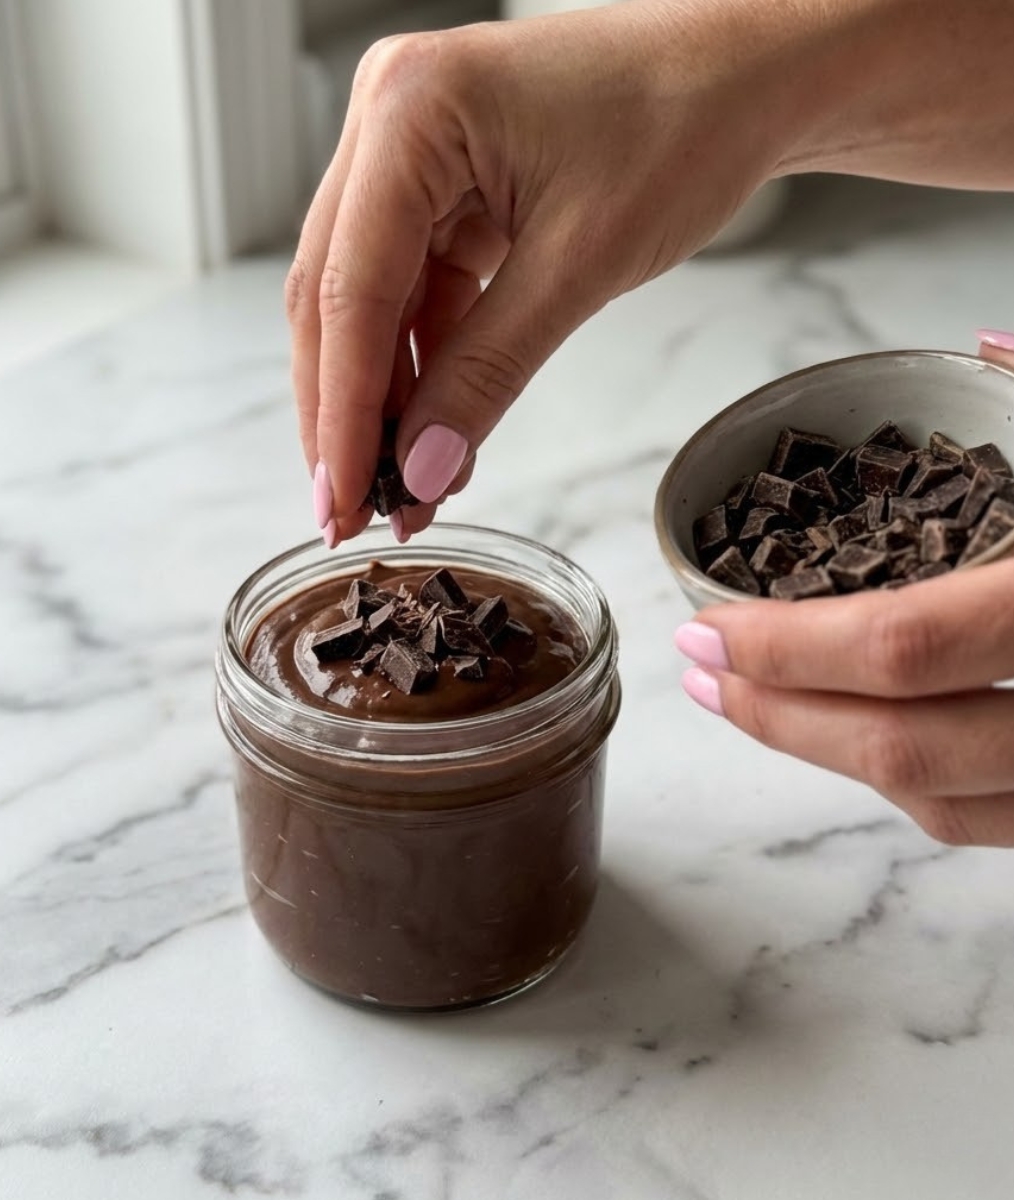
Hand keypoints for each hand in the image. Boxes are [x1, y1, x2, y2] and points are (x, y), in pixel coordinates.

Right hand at [287, 5, 795, 544]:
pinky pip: (413, 294)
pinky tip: (431, 434)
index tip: (345, 501)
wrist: (748, 74)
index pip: (351, 289)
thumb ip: (488, 372)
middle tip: (351, 512)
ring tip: (399, 488)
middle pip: (336, 298)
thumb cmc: (685, 123)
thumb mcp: (581, 263)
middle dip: (344, 414)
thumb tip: (422, 472)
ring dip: (382, 400)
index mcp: (410, 111)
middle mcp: (389, 120)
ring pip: (368, 304)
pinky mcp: (442, 189)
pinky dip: (424, 367)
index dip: (342, 411)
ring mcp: (411, 154)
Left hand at [676, 334, 1013, 847]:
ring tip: (749, 706)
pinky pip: (1003, 823)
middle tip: (702, 674)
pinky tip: (856, 736)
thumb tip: (984, 347)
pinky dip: (915, 784)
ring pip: (948, 805)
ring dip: (830, 759)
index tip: (702, 627)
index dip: (786, 651)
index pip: (907, 650)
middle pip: (908, 753)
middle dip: (780, 719)